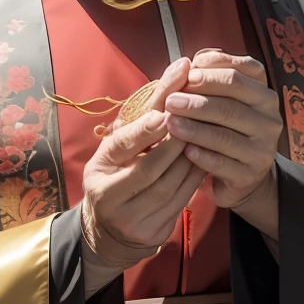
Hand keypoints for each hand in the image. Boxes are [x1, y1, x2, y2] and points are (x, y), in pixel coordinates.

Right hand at [81, 58, 202, 268]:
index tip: (165, 112)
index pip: (121, 146)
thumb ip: (142, 118)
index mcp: (98, 169)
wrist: (111, 229)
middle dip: (175, 143)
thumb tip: (177, 72)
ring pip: (168, 185)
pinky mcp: (151, 232)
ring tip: (205, 137)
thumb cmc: (118, 173)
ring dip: (189, 159)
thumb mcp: (118, 147)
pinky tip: (204, 160)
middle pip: (148, 168)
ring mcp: (130, 218)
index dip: (143, 130)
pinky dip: (194, 178)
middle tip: (196, 121)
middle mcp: (108, 196)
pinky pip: (180, 201)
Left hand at [164, 50, 281, 239]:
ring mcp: (263, 148)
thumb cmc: (223, 128)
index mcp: (263, 93)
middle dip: (198, 100)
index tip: (188, 71)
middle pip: (232, 103)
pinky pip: (223, 164)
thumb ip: (208, 79)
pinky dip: (202, 156)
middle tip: (170, 100)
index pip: (242, 73)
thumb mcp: (220, 100)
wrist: (240, 173)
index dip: (213, 70)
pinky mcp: (251, 174)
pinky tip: (184, 151)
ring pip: (226, 135)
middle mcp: (269, 118)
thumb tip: (188, 63)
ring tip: (170, 123)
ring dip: (195, 128)